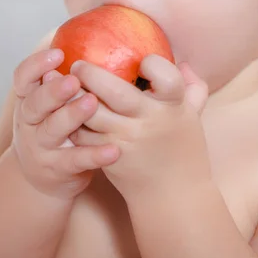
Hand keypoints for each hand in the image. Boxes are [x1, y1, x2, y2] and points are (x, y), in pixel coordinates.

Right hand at [11, 48, 118, 199]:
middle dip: (53, 91)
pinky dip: (94, 154)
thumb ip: (64, 79)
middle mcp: (29, 122)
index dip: (37, 65)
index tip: (58, 53)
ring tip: (92, 103)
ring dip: (71, 115)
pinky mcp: (57, 169)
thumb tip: (92, 44)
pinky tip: (114, 149)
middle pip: (35, 104)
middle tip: (73, 80)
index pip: (23, 78)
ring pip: (53, 130)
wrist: (45, 175)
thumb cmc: (57, 125)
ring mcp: (40, 147)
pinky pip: (76, 160)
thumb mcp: (51, 104)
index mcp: (29, 100)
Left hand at [69, 55, 210, 201]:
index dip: (153, 64)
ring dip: (75, 96)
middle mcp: (149, 122)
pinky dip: (72, 120)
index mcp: (173, 107)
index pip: (166, 77)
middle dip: (92, 73)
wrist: (173, 196)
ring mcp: (126, 140)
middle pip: (116, 92)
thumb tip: (182, 62)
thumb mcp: (192, 115)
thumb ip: (193, 86)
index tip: (141, 61)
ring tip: (65, 83)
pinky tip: (67, 109)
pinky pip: (85, 134)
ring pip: (92, 113)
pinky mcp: (108, 156)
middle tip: (78, 65)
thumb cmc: (183, 148)